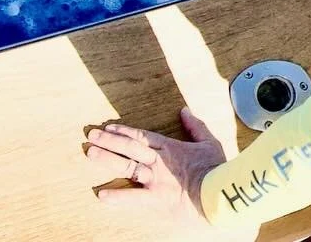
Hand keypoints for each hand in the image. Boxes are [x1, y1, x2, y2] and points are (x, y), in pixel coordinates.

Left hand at [85, 107, 224, 228]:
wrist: (220, 194)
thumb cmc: (217, 170)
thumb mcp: (209, 143)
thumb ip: (195, 126)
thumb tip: (185, 110)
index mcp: (169, 148)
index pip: (141, 137)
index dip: (123, 132)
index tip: (108, 127)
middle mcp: (158, 161)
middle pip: (128, 147)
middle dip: (108, 141)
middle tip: (91, 136)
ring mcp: (155, 179)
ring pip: (126, 166)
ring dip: (107, 159)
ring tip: (90, 154)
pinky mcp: (156, 198)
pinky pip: (133, 197)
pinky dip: (117, 196)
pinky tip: (101, 194)